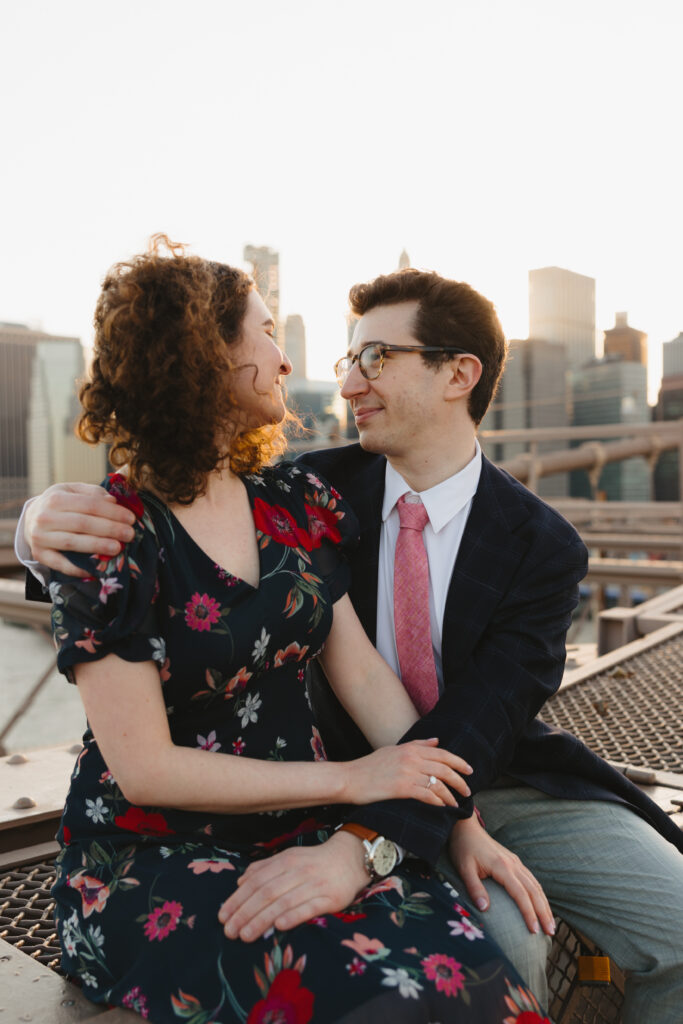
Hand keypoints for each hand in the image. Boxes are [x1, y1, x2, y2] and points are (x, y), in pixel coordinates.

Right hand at [25, 482, 135, 575]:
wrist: (31, 518)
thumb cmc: (59, 504)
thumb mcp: (72, 491)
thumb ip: (93, 493)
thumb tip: (113, 501)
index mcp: (55, 498)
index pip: (89, 505)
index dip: (112, 512)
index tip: (131, 518)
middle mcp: (45, 518)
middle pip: (83, 524)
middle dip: (110, 529)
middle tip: (130, 534)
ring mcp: (40, 537)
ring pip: (73, 543)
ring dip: (98, 546)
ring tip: (118, 548)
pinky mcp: (40, 555)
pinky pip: (61, 564)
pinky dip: (79, 568)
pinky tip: (96, 570)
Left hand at [218, 831, 368, 941]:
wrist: (350, 859)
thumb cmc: (313, 862)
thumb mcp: (288, 858)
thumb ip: (264, 868)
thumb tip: (240, 882)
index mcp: (286, 860)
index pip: (256, 881)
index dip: (238, 898)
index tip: (222, 916)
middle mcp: (298, 871)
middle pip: (266, 892)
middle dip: (244, 913)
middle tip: (229, 931)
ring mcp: (315, 884)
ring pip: (283, 902)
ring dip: (262, 920)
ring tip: (245, 936)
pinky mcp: (330, 898)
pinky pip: (309, 908)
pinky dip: (293, 916)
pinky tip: (279, 927)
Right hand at [343, 738, 471, 807]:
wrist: (349, 779)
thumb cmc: (369, 766)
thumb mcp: (393, 750)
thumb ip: (416, 745)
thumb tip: (437, 741)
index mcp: (410, 748)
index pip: (442, 753)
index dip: (459, 762)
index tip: (469, 770)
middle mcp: (411, 758)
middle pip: (444, 768)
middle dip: (460, 780)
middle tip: (468, 791)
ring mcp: (407, 773)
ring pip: (438, 783)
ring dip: (451, 795)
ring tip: (456, 803)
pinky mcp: (401, 788)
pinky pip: (427, 794)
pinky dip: (438, 802)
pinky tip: (442, 808)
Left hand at [448, 814, 554, 935]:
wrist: (466, 827)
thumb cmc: (463, 848)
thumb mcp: (464, 869)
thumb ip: (475, 888)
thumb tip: (485, 909)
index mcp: (502, 867)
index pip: (520, 894)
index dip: (529, 913)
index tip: (534, 930)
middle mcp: (513, 864)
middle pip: (534, 891)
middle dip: (544, 912)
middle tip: (551, 932)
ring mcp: (515, 862)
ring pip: (536, 885)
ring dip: (544, 904)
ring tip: (551, 923)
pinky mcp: (514, 861)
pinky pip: (531, 879)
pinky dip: (539, 894)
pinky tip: (541, 904)